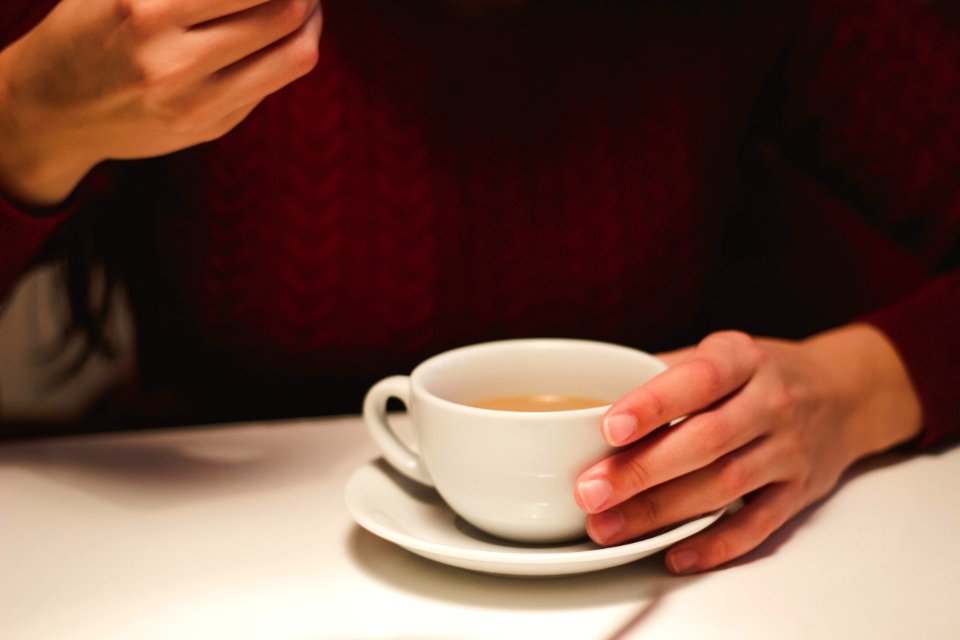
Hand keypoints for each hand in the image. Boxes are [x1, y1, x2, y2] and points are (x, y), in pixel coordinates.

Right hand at [0, 0, 322, 205]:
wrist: (52, 110)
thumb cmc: (88, 29)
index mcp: (144, 10)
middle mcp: (172, 62)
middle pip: (284, 10)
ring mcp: (196, 103)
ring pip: (295, 53)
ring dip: (311, 19)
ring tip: (304, 4)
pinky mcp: (213, 128)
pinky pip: (274, 81)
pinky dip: (290, 50)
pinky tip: (281, 35)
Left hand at [574, 326, 921, 573]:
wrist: (844, 394)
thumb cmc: (761, 374)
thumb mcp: (721, 352)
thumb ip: (665, 372)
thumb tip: (593, 398)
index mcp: (744, 359)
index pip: (699, 380)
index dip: (653, 404)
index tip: (609, 426)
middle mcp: (771, 403)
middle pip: (705, 441)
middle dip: (642, 471)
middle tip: (590, 491)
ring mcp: (788, 451)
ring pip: (723, 486)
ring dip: (661, 511)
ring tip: (608, 526)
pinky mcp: (798, 493)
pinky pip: (756, 526)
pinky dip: (714, 545)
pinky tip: (673, 554)